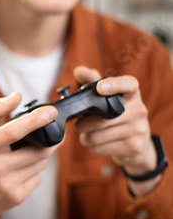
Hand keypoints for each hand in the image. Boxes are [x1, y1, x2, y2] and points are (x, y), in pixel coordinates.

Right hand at [0, 92, 59, 218]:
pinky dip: (33, 172)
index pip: (14, 131)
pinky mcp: (16, 197)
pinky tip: (18, 172)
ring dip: (38, 157)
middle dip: (47, 141)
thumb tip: (18, 94)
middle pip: (38, 150)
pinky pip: (38, 178)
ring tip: (21, 157)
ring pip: (41, 164)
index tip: (52, 111)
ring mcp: (7, 184)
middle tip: (45, 136)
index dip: (35, 120)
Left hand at [74, 66, 159, 196]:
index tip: (98, 88)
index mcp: (132, 94)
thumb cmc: (115, 116)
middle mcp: (139, 110)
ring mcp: (138, 129)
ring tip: (89, 134)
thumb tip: (79, 70)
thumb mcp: (107, 98)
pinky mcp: (133, 146)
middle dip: (82, 124)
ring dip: (85, 137)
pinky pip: (98, 148)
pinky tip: (99, 143)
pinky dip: (92, 147)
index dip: (113, 85)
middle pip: (100, 119)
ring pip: (96, 136)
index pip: (128, 84)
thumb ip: (92, 82)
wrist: (137, 144)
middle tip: (81, 123)